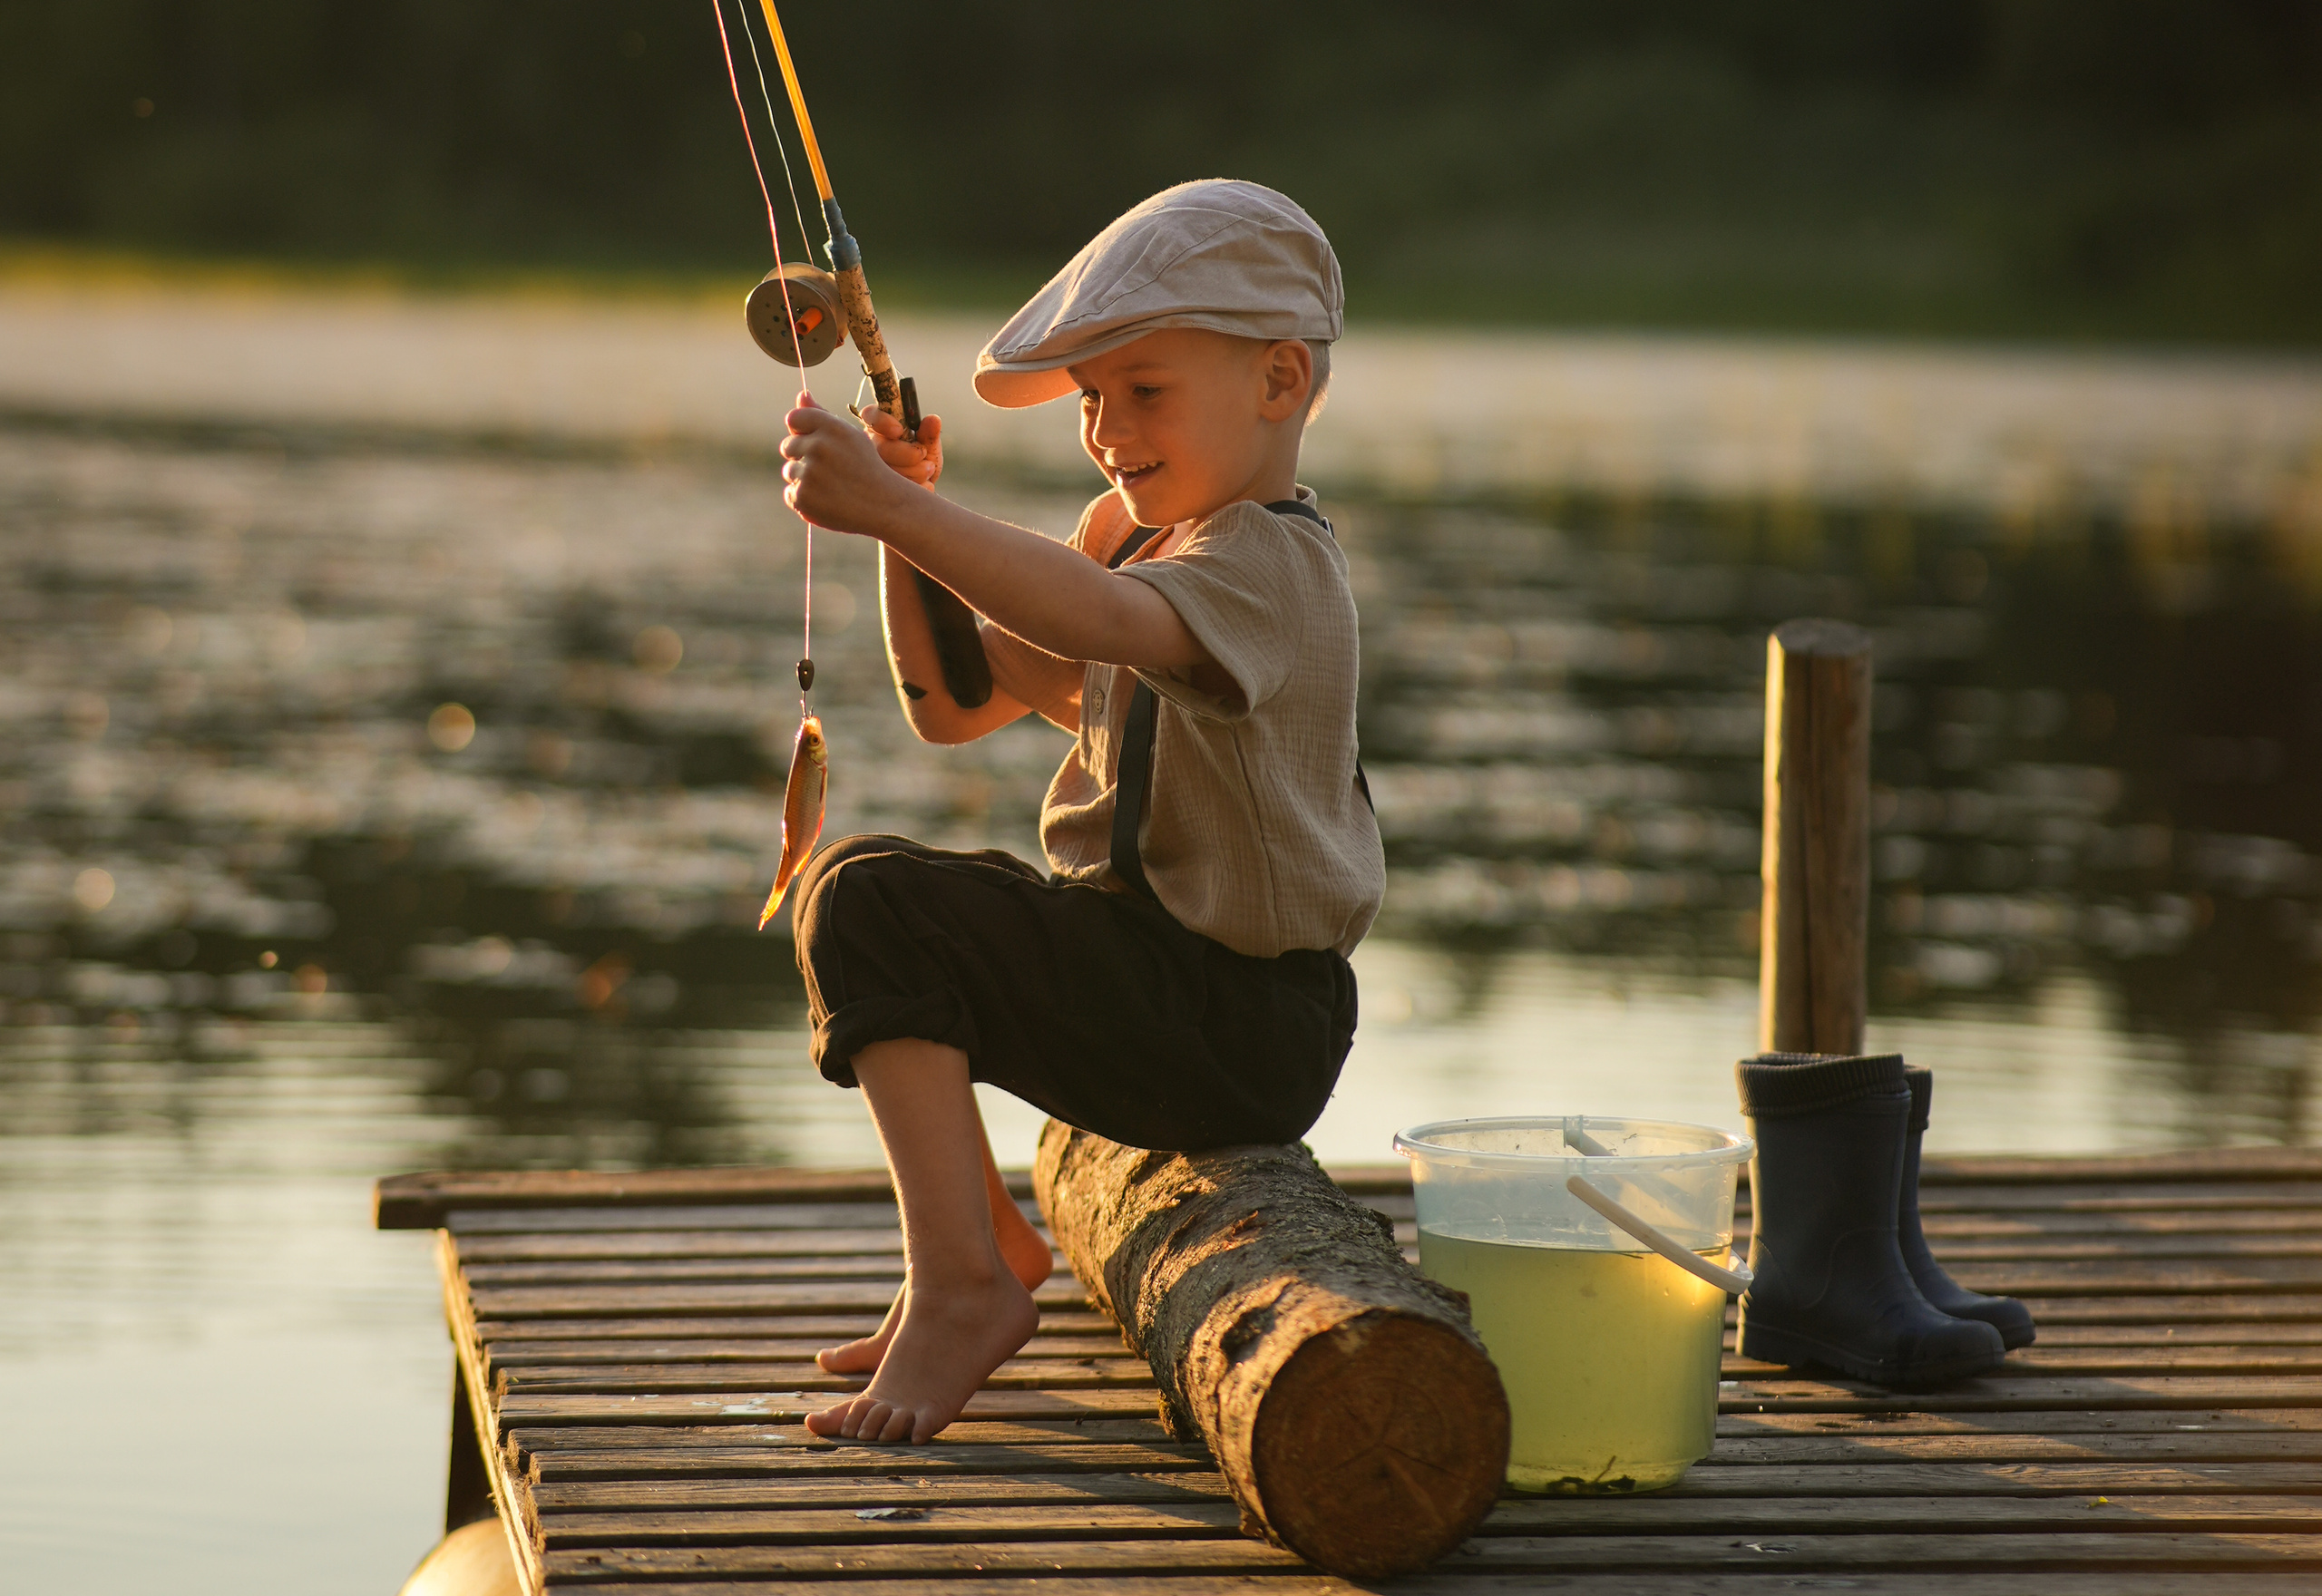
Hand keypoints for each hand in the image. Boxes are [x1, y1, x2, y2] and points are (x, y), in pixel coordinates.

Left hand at [781, 392, 911, 533]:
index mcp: (832, 428)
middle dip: (802, 456)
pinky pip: (790, 494)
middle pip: (788, 446)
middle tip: (828, 470)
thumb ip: (820, 415)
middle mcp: (819, 447)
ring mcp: (809, 473)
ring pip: (789, 471)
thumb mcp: (849, 435)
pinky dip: (804, 499)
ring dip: (803, 479)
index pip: (794, 419)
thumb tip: (801, 394)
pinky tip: (826, 501)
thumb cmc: (866, 467)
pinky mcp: (802, 497)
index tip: (814, 443)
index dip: (801, 432)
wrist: (884, 506)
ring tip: (830, 487)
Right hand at [860, 403, 942, 486]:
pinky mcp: (878, 490)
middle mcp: (870, 446)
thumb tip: (933, 420)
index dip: (882, 423)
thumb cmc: (921, 458)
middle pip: (881, 449)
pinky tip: (923, 483)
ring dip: (916, 472)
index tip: (898, 431)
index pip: (871, 416)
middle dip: (908, 455)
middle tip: (925, 456)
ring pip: (889, 471)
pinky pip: (896, 490)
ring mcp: (871, 468)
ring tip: (928, 469)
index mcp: (879, 427)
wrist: (921, 487)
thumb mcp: (928, 444)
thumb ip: (929, 433)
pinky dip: (916, 487)